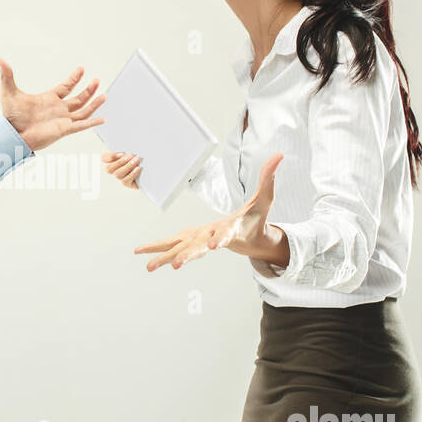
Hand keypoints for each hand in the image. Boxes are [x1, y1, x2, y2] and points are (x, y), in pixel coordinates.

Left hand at [0, 59, 105, 151]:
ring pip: (83, 111)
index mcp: (49, 99)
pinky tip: (102, 119)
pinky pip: (81, 126)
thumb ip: (7, 75)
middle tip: (97, 80)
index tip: (82, 69)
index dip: (74, 78)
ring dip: (93, 103)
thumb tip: (0, 60)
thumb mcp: (9, 92)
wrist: (12, 134)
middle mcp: (58, 109)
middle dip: (88, 90)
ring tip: (104, 95)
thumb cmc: (11, 117)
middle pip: (78, 99)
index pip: (66, 87)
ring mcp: (62, 120)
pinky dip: (91, 123)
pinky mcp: (64, 130)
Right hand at [101, 150, 141, 188]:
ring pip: (117, 174)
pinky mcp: (127, 184)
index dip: (110, 156)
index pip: (104, 158)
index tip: (121, 153)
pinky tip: (138, 168)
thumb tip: (126, 147)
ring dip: (128, 166)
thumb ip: (127, 150)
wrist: (150, 170)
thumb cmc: (140, 159)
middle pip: (109, 169)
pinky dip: (132, 174)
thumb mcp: (133, 152)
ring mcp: (120, 178)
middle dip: (120, 162)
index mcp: (113, 160)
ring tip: (136, 160)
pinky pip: (125, 181)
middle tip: (131, 156)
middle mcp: (114, 170)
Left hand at [134, 153, 284, 271]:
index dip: (222, 238)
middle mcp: (213, 238)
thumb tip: (280, 155)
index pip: (227, 234)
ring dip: (166, 258)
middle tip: (176, 265)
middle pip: (200, 248)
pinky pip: (172, 245)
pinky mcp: (192, 241)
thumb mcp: (265, 198)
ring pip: (182, 250)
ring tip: (150, 267)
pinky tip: (141, 252)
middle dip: (188, 255)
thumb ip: (269, 177)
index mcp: (231, 229)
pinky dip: (157, 249)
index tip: (217, 245)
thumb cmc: (255, 219)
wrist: (250, 239)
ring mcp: (201, 242)